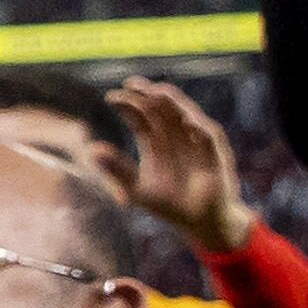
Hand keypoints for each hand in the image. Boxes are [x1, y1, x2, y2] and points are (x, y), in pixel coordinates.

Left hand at [106, 78, 255, 255]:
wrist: (200, 223)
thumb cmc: (170, 205)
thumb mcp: (137, 189)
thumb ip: (117, 170)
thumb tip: (91, 150)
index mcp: (156, 143)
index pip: (141, 117)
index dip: (128, 105)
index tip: (111, 97)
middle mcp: (176, 138)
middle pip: (162, 109)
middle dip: (148, 95)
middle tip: (131, 83)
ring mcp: (197, 144)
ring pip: (186, 115)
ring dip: (174, 103)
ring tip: (158, 92)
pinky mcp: (216, 155)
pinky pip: (209, 137)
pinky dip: (199, 128)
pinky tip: (186, 121)